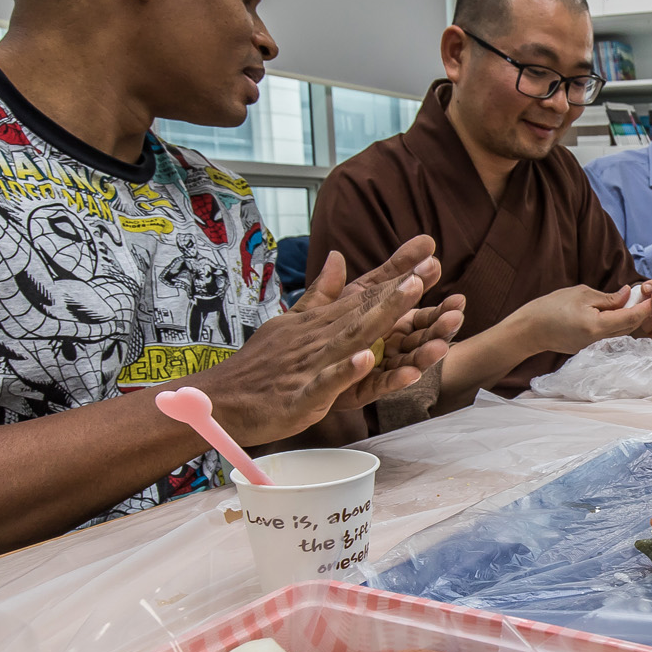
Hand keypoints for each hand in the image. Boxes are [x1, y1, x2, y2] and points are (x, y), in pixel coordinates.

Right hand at [195, 236, 440, 443]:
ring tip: (410, 294)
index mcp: (319, 323)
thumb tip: (338, 258)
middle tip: (431, 267)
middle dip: (399, 290)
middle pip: (364, 311)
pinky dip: (345, 370)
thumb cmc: (259, 365)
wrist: (219, 400)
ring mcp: (310, 365)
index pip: (363, 296)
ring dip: (382, 316)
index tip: (428, 252)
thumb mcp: (290, 322)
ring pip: (351, 337)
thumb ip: (319, 294)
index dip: (396, 275)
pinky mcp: (301, 396)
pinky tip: (366, 359)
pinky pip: (326, 381)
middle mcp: (318, 338)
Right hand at [506, 284, 651, 355]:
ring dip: (630, 319)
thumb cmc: (551, 307)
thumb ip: (608, 298)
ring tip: (637, 303)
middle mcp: (598, 340)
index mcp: (597, 326)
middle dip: (641, 313)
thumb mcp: (582, 295)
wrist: (529, 329)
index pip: (630, 318)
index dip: (645, 307)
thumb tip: (628, 295)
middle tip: (651, 298)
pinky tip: (617, 311)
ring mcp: (592, 346)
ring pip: (619, 332)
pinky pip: (608, 334)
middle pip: (628, 328)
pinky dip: (616, 323)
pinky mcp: (586, 347)